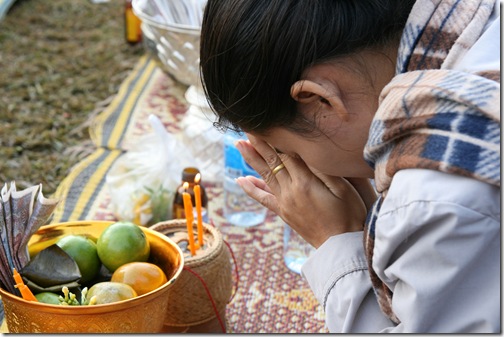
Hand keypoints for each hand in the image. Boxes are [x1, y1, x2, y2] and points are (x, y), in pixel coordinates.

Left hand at [235, 134, 368, 247]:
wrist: (340, 246)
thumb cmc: (349, 215)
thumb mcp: (343, 189)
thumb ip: (323, 170)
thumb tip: (306, 152)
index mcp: (305, 182)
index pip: (285, 154)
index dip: (274, 139)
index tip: (264, 125)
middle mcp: (290, 191)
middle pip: (271, 162)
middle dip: (258, 144)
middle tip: (246, 128)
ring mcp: (285, 203)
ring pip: (265, 176)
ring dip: (251, 159)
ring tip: (239, 145)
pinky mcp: (284, 213)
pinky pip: (263, 198)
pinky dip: (252, 188)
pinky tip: (241, 180)